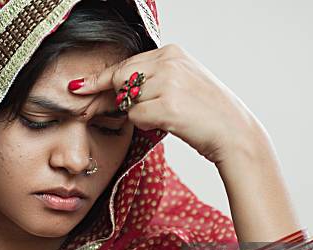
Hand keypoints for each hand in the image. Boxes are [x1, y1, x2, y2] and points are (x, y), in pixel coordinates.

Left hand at [67, 43, 268, 163]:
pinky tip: (170, 123)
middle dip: (107, 99)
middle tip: (100, 112)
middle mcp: (168, 62)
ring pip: (127, 101)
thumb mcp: (182, 84)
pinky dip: (147, 125)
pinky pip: (136, 118)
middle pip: (119, 80)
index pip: (126, 64)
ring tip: (169, 116)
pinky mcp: (167, 105)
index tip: (77, 86)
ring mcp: (168, 82)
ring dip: (140, 114)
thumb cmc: (208, 114)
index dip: (100, 79)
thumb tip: (114, 90)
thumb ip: (152, 79)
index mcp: (171, 52)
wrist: (235, 133)